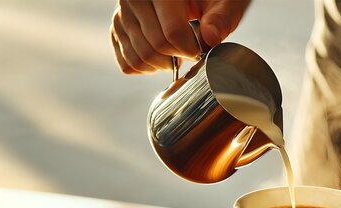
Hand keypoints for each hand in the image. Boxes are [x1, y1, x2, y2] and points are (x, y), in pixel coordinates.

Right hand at [110, 0, 249, 73]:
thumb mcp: (224, 2)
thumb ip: (221, 18)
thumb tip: (210, 38)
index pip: (172, 31)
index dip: (190, 49)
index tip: (200, 50)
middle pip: (155, 46)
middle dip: (178, 57)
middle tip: (190, 51)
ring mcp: (121, 15)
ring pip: (139, 58)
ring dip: (163, 65)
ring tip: (177, 53)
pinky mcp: (116, 29)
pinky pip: (128, 63)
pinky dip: (147, 68)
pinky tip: (161, 57)